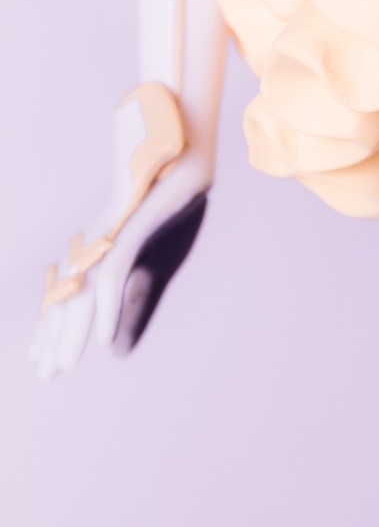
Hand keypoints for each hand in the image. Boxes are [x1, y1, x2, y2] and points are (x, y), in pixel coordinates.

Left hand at [30, 98, 211, 378]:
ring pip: (83, 291)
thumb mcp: (157, 266)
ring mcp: (112, 235)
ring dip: (70, 331)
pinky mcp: (131, 227)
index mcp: (102, 252)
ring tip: (60, 365)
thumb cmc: (173, 203)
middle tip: (43, 373)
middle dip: (54, 336)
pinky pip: (114, 274)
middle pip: (69, 297)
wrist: (187, 153)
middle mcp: (98, 245)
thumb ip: (136, 305)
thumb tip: (114, 349)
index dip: (55, 329)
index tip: (45, 361)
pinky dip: (105, 307)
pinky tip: (102, 338)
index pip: (71, 295)